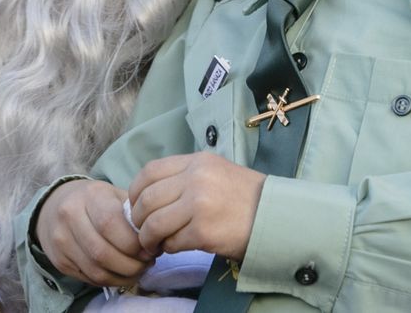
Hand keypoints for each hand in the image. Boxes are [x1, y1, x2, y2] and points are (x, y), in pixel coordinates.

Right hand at [35, 179, 151, 288]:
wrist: (55, 206)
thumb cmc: (94, 200)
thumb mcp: (114, 195)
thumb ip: (132, 212)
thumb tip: (154, 238)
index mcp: (89, 196)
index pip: (110, 224)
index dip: (133, 242)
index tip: (149, 247)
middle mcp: (70, 217)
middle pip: (102, 252)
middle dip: (131, 264)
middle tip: (147, 263)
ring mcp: (62, 241)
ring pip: (96, 270)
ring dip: (123, 276)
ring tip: (138, 270)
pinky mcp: (59, 261)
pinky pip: (89, 278)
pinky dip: (111, 280)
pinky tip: (122, 274)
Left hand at [129, 153, 264, 262]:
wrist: (274, 216)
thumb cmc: (244, 197)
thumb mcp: (215, 171)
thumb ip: (184, 176)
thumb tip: (148, 195)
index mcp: (197, 161)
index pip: (149, 172)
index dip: (135, 192)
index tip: (136, 206)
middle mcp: (196, 179)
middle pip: (147, 199)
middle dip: (138, 220)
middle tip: (142, 231)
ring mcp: (199, 205)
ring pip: (154, 224)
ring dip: (149, 238)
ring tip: (154, 244)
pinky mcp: (203, 232)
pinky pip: (171, 242)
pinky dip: (168, 248)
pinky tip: (174, 247)